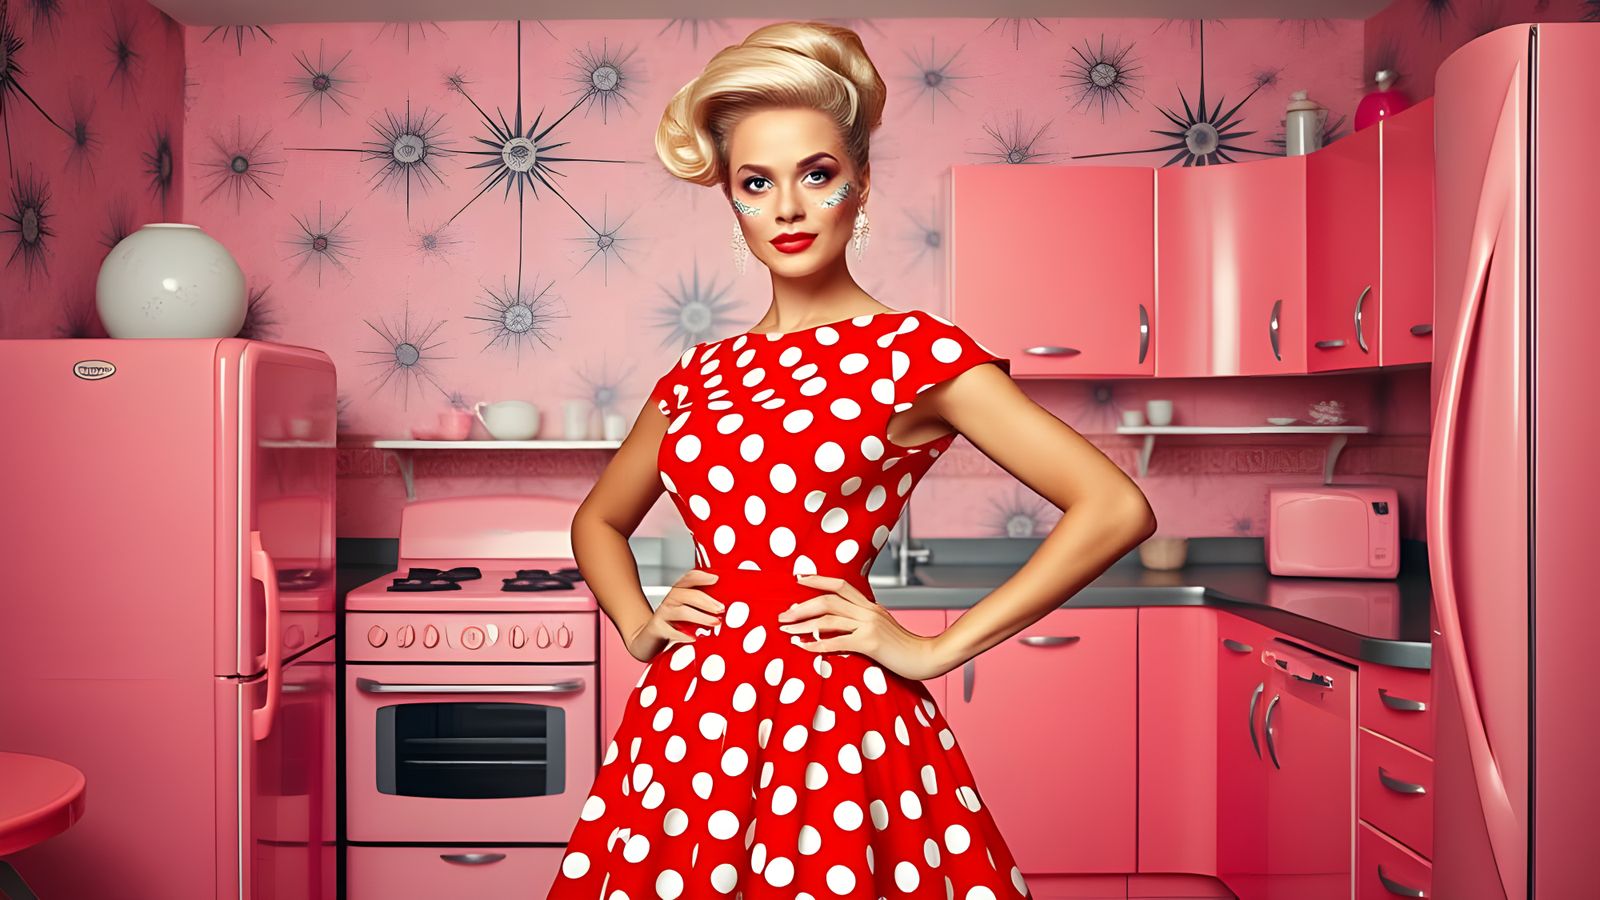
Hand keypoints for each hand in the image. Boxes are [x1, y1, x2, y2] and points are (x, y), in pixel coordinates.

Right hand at [624, 568, 724, 662]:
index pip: (688, 579)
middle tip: (721, 608)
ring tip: (714, 622)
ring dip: (700, 616)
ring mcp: (662, 614)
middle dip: (706, 601)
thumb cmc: (672, 626)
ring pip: (682, 611)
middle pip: (687, 594)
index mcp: (678, 593)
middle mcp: (669, 600)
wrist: (647, 640)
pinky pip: (670, 630)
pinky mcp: (656, 629)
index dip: (701, 577)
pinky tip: (693, 638)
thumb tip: (723, 608)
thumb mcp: (687, 614)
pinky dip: (682, 634)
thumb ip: (701, 609)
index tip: (715, 579)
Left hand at [777, 574, 948, 681]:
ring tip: (786, 630)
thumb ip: (865, 622)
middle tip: (783, 615)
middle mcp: (868, 611)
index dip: (817, 580)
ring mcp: (869, 625)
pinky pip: (837, 642)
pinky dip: (817, 645)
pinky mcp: (870, 643)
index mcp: (870, 606)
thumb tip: (842, 625)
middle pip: (828, 600)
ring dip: (803, 624)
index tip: (798, 579)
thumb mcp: (884, 627)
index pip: (840, 585)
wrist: (927, 658)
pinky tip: (803, 647)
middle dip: (802, 607)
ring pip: (828, 619)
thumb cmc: (905, 648)